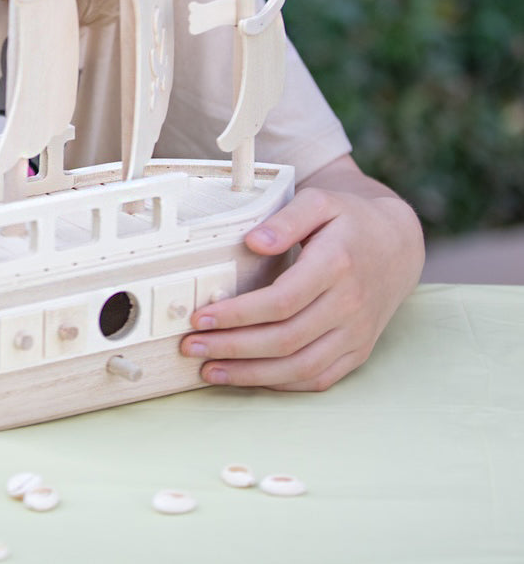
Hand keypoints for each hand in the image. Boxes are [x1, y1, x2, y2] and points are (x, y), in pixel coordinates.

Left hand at [179, 155, 423, 390]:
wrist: (397, 244)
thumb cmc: (349, 220)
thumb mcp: (320, 202)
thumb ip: (286, 219)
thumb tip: (253, 241)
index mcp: (336, 266)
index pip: (281, 301)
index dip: (238, 314)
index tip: (200, 317)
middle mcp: (349, 305)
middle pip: (285, 339)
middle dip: (232, 347)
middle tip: (190, 347)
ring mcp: (356, 333)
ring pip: (300, 366)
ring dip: (251, 374)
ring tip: (209, 370)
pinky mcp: (358, 351)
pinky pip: (319, 378)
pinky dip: (281, 384)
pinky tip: (248, 378)